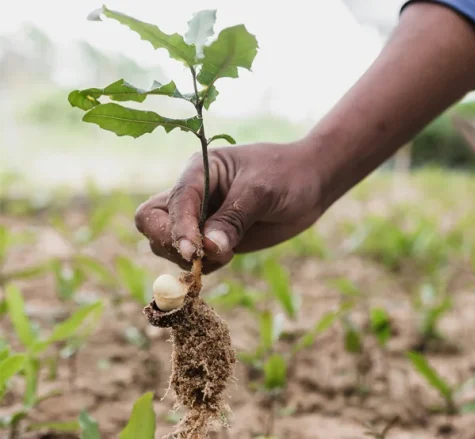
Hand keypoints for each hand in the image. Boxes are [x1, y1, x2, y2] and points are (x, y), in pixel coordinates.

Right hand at [135, 141, 325, 272]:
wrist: (311, 183)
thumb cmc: (287, 175)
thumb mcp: (262, 191)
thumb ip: (234, 218)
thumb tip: (209, 248)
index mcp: (198, 171)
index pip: (173, 202)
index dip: (178, 229)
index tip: (194, 252)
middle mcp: (192, 194)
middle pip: (152, 222)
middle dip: (169, 242)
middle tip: (199, 257)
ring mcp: (200, 218)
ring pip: (167, 244)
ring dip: (188, 259)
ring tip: (227, 254)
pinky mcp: (212, 238)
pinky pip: (192, 259)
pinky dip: (203, 266)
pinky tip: (229, 257)